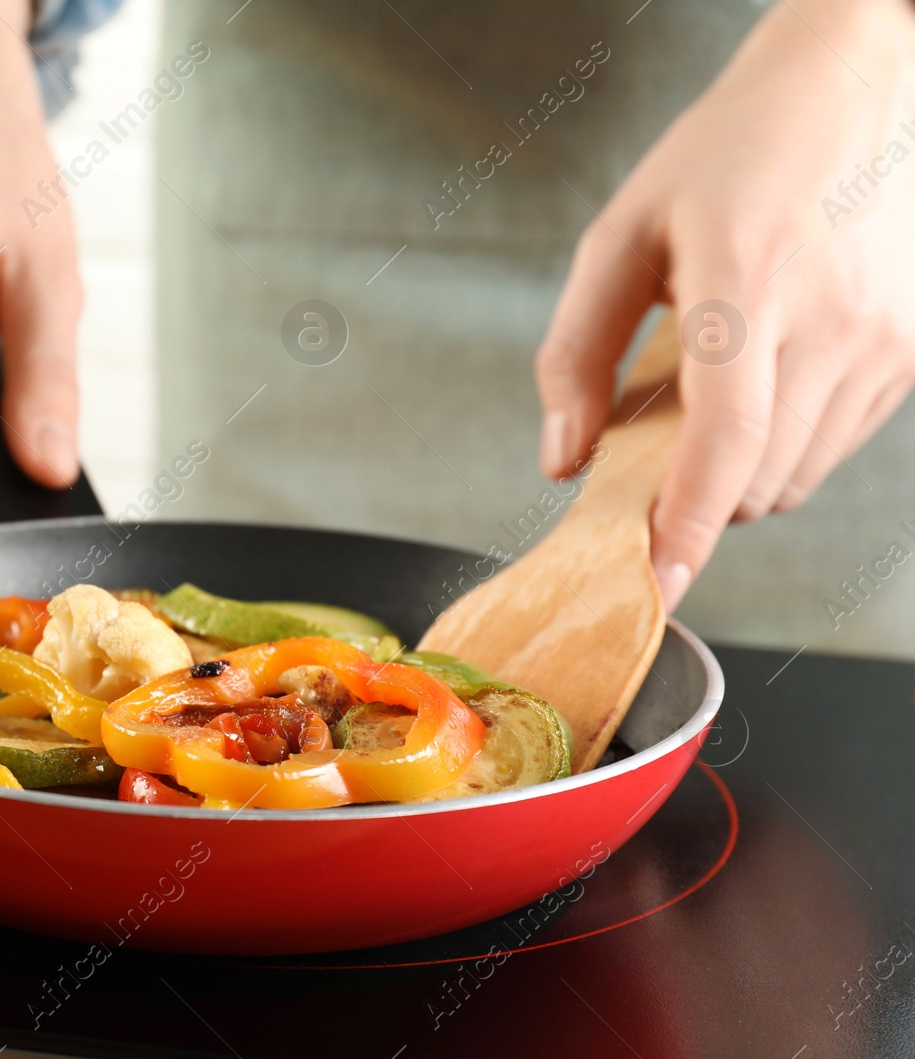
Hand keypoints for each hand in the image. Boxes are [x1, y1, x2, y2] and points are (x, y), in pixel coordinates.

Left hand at [536, 0, 914, 608]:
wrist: (854, 90)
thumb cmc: (725, 156)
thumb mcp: (620, 236)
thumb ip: (577, 352)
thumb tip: (562, 457)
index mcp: (748, 285)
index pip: (725, 442)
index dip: (686, 526)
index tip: (654, 585)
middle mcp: (832, 321)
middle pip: (754, 479)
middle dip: (688, 499)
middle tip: (645, 454)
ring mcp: (885, 341)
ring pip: (795, 478)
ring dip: (734, 477)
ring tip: (704, 400)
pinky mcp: (911, 353)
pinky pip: (833, 447)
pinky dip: (781, 450)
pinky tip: (757, 389)